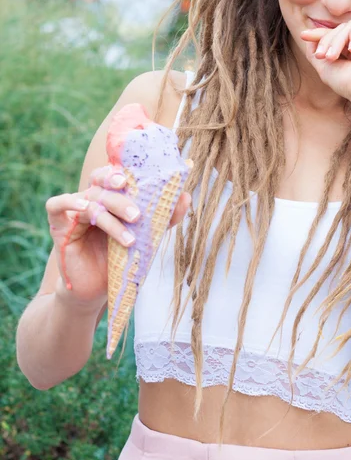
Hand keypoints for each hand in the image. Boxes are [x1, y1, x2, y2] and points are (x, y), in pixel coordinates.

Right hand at [46, 164, 191, 306]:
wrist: (98, 288)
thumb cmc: (122, 256)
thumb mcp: (147, 235)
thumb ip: (165, 217)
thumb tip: (185, 196)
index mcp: (112, 196)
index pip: (116, 174)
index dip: (125, 172)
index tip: (138, 180)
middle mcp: (94, 198)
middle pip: (103, 183)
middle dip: (120, 195)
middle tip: (137, 214)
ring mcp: (75, 211)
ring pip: (91, 200)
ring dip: (112, 218)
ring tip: (130, 239)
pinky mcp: (59, 226)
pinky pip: (56, 205)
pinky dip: (69, 202)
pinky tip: (85, 210)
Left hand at [300, 13, 350, 103]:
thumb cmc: (350, 85)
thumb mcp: (326, 68)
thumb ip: (316, 52)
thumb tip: (308, 36)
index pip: (338, 36)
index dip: (321, 35)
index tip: (304, 36)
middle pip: (343, 29)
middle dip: (329, 40)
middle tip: (323, 55)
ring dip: (339, 38)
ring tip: (333, 57)